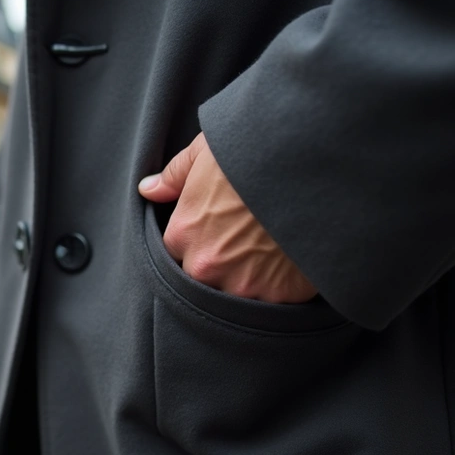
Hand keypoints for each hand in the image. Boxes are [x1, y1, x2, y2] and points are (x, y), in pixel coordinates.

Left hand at [138, 133, 316, 303]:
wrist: (307, 166)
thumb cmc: (253, 154)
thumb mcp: (205, 153)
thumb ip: (174, 176)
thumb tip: (147, 189)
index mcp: (182, 235)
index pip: (180, 252)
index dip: (202, 240)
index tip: (222, 229)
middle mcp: (205, 266)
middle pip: (205, 277)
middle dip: (223, 264)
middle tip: (249, 241)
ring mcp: (242, 285)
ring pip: (239, 293)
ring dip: (252, 279)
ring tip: (272, 252)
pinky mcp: (278, 296)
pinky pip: (275, 301)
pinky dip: (283, 287)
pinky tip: (292, 262)